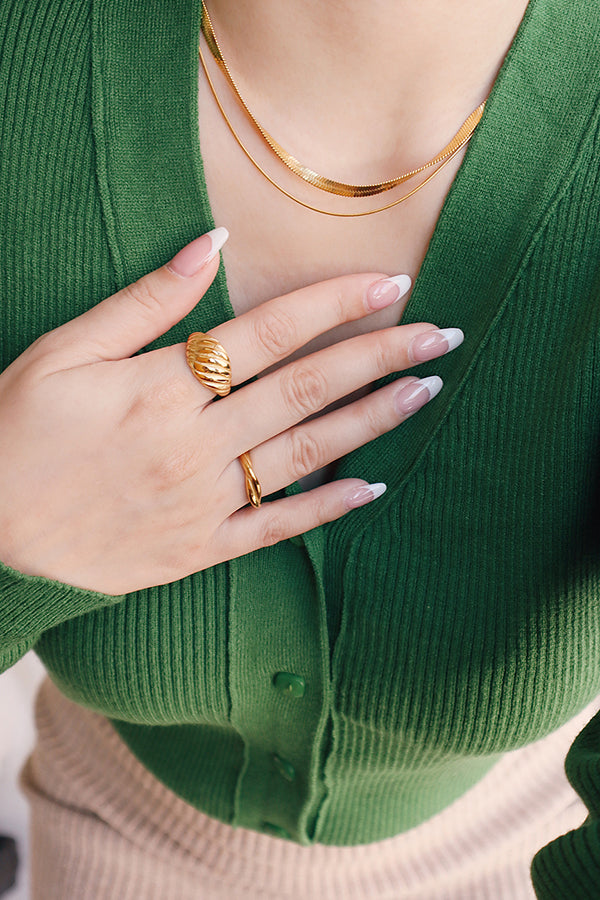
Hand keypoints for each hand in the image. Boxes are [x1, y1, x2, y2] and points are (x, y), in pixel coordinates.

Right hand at [0, 228, 461, 594]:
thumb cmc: (20, 430)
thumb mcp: (66, 350)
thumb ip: (145, 300)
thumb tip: (212, 243)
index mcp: (162, 386)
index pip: (272, 332)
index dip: (337, 304)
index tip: (391, 286)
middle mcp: (195, 443)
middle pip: (307, 388)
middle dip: (381, 357)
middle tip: (441, 336)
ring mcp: (202, 501)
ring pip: (306, 454)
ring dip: (372, 421)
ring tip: (425, 391)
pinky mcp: (199, 549)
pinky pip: (275, 529)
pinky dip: (325, 508)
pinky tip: (374, 486)